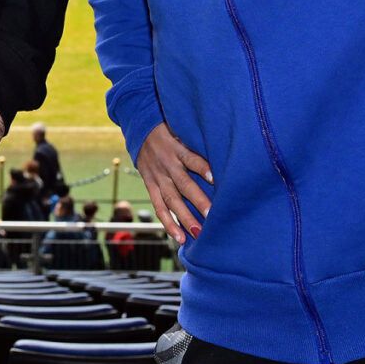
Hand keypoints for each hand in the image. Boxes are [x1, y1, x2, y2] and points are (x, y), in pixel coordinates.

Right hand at [136, 122, 212, 242]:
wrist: (140, 126)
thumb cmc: (170, 128)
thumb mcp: (182, 127)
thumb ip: (197, 141)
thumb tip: (224, 149)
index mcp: (176, 147)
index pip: (191, 158)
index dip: (203, 168)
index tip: (216, 178)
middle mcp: (167, 163)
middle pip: (183, 184)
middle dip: (198, 200)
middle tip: (211, 215)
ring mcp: (157, 176)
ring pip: (171, 200)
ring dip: (184, 218)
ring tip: (198, 233)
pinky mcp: (150, 184)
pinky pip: (159, 207)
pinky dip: (168, 223)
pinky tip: (179, 238)